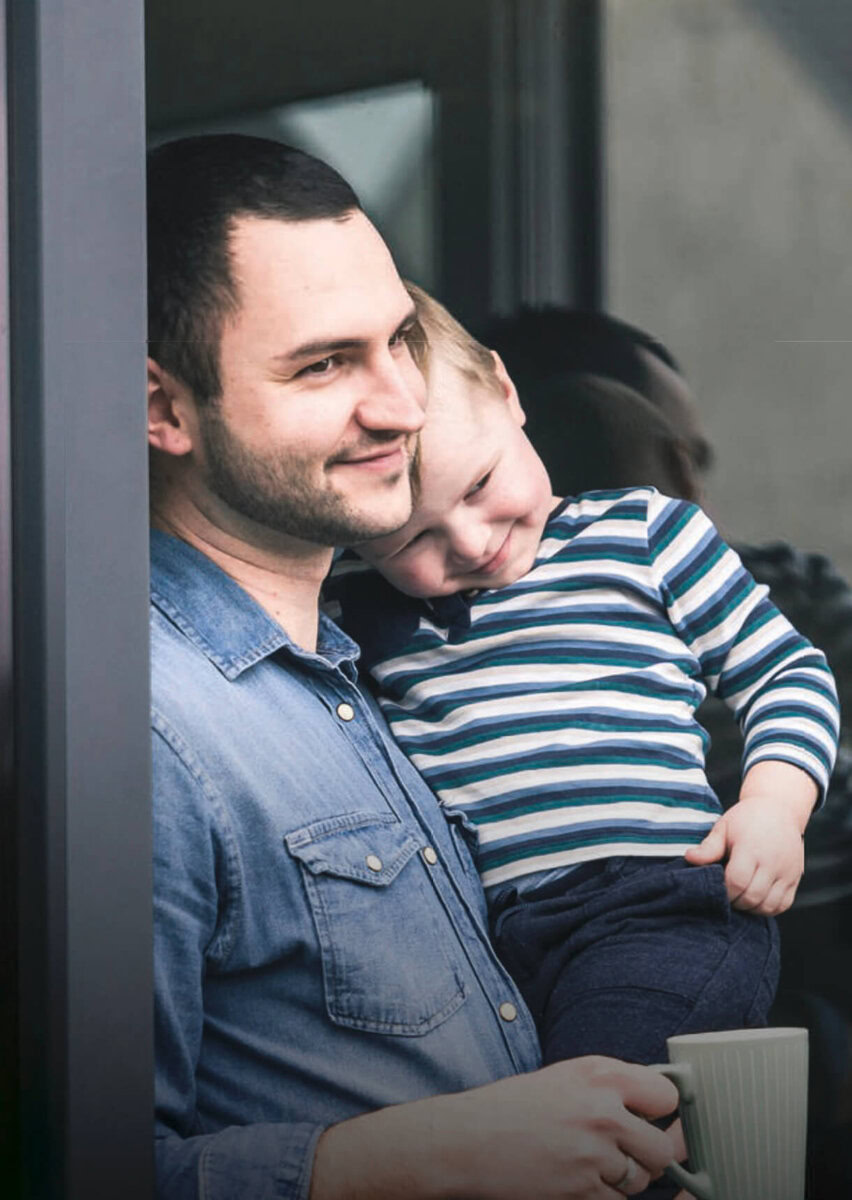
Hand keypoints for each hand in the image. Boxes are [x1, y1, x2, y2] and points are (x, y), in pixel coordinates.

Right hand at [310, 1056, 680, 1199]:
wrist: (468, 1138)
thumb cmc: (514, 1106)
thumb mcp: (565, 1077)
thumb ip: (611, 1085)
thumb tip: (659, 1103)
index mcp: (601, 1073)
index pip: (668, 1094)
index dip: (663, 1110)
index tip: (654, 1116)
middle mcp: (603, 1110)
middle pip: (663, 1147)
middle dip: (647, 1155)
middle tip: (623, 1150)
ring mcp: (595, 1153)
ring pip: (641, 1179)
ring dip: (624, 1178)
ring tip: (588, 1161)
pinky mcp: (583, 1189)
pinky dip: (601, 1196)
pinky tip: (575, 1178)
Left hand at [684, 761, 816, 913]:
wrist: (780, 808)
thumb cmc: (747, 818)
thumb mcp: (724, 827)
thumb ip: (709, 847)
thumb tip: (689, 859)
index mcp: (751, 848)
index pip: (736, 882)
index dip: (724, 891)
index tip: (716, 887)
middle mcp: (772, 862)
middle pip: (752, 897)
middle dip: (735, 902)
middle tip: (726, 895)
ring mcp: (787, 872)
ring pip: (768, 905)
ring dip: (750, 908)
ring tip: (739, 897)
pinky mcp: (796, 878)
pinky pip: (783, 905)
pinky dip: (768, 908)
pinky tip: (755, 899)